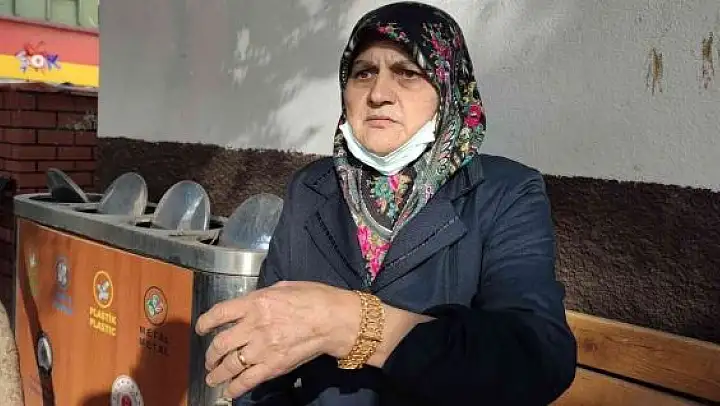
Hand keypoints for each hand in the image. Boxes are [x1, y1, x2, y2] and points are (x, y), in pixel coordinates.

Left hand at [195, 281, 359, 398]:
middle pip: (220, 344)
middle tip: (210, 359)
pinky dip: (234, 388)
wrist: (334, 320)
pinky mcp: (273, 366)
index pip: (219, 314)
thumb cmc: (314, 298)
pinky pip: (247, 380)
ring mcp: (262, 348)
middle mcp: (253, 326)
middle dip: (210, 354)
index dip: (205, 323)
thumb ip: (260, 297)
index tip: (201, 329)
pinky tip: (228, 390)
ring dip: (217, 373)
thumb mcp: (283, 287)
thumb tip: (248, 305)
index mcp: (255, 303)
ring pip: (229, 365)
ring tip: (213, 377)